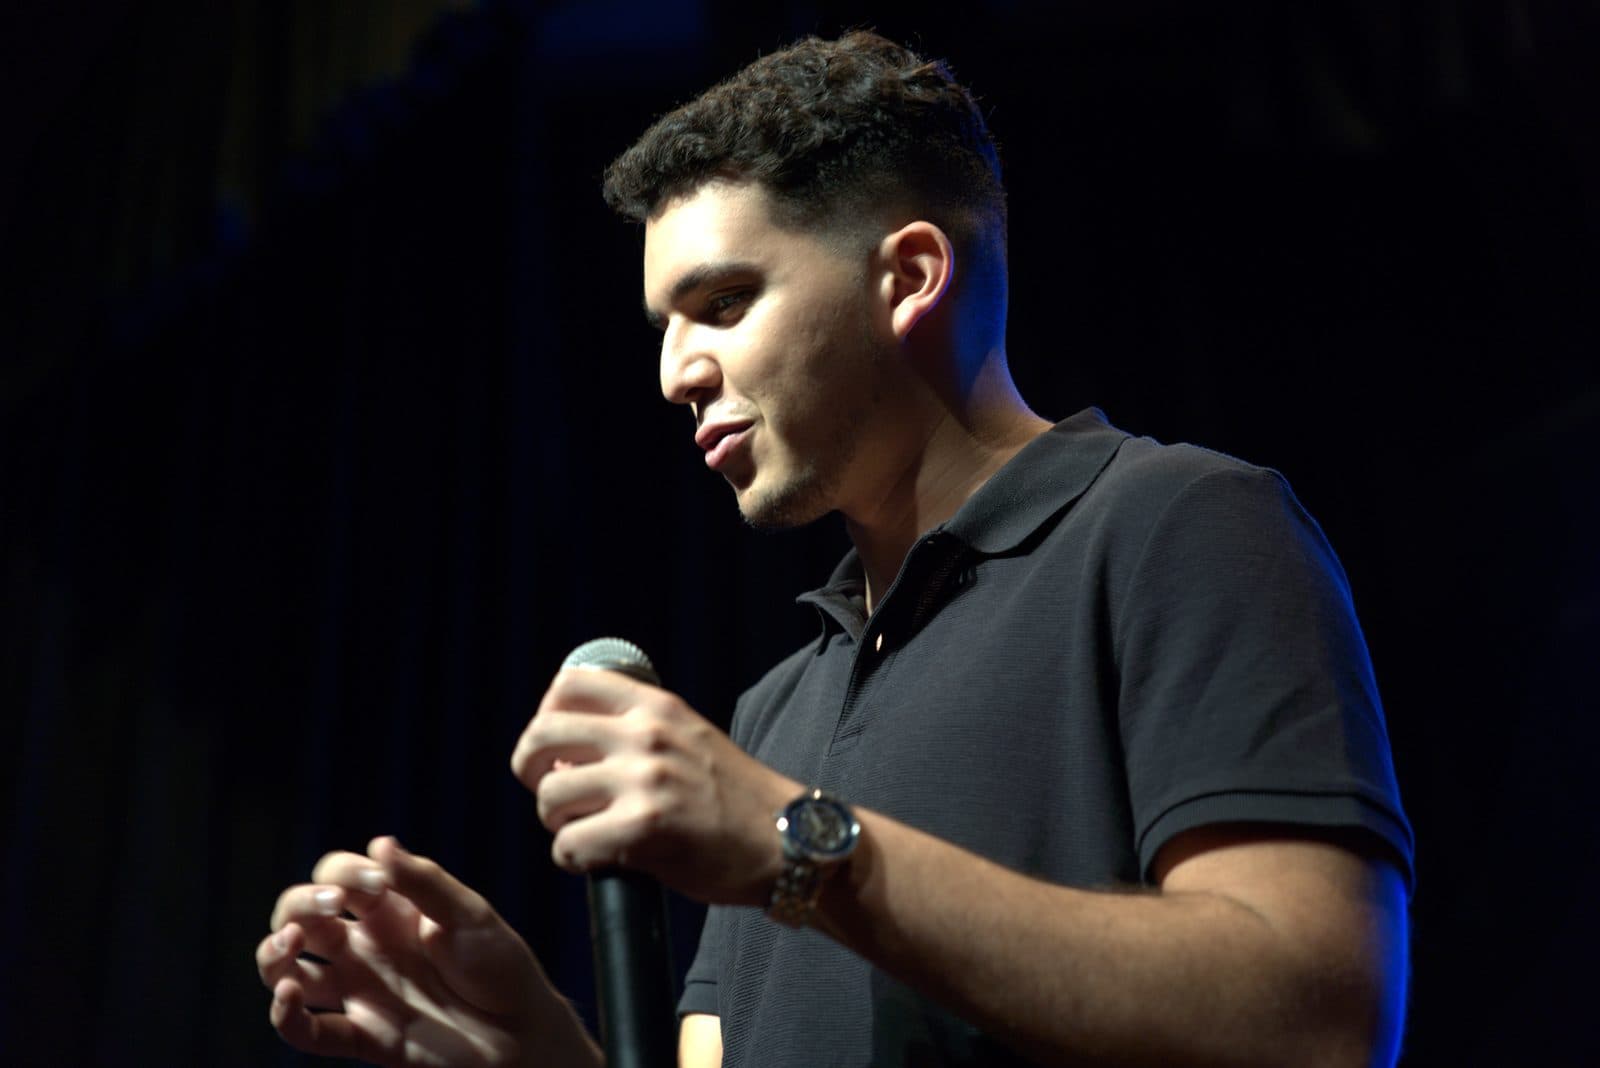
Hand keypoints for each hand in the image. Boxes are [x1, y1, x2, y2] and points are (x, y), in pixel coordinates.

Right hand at [257, 837, 598, 1066]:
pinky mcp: (363, 1035)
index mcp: (389, 910)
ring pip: (288, 970)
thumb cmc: (500, 964)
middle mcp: (365, 946)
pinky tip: (288, 995)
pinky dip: (285, 1016)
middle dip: (299, 904)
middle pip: (300, 916)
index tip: (376, 883)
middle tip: (331, 906)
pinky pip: (308, 1031)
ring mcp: (359, 990)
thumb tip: (380, 842)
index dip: (342, 872)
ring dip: (273, 955)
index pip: (336, 876)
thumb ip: (423, 882)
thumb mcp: (469, 914)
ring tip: (287, 946)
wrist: (523, 1030)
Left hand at [510, 666, 798, 904]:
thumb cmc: (735, 799)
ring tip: (587, 832)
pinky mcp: (643, 829)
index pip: (568, 685)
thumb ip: (636, 733)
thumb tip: (563, 753)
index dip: (548, 718)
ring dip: (558, 822)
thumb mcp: (689, 739)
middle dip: (531, 770)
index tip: (559, 750)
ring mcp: (644, 780)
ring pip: (549, 795)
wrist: (788, 840)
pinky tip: (600, 861)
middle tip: (556, 796)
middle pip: (541, 735)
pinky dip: (573, 859)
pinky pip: (567, 845)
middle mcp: (646, 734)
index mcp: (657, 706)